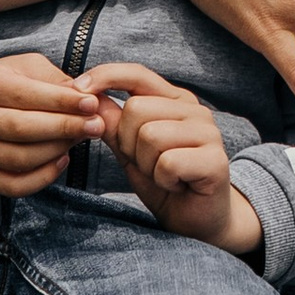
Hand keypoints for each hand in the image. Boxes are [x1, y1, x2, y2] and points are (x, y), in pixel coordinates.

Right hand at [0, 53, 105, 197]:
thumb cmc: (14, 83)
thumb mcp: (32, 68)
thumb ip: (55, 80)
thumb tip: (84, 97)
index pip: (23, 95)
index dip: (60, 101)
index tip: (91, 103)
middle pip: (20, 128)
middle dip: (64, 127)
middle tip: (95, 125)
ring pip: (19, 159)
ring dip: (57, 150)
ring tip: (81, 138)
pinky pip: (14, 185)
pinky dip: (43, 177)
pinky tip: (63, 159)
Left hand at [83, 63, 263, 256]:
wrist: (197, 220)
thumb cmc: (164, 182)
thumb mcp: (130, 151)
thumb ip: (113, 124)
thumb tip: (87, 97)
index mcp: (175, 101)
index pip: (137, 74)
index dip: (105, 76)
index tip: (78, 89)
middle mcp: (195, 110)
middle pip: (136, 109)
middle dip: (128, 144)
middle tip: (147, 164)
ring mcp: (209, 133)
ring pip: (150, 135)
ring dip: (146, 165)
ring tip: (163, 175)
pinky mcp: (215, 160)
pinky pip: (168, 162)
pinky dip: (163, 180)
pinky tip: (176, 185)